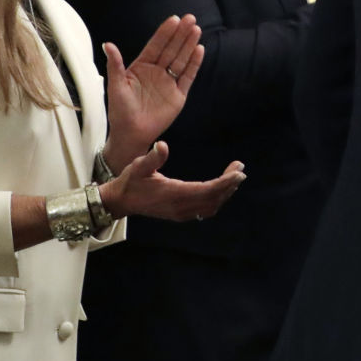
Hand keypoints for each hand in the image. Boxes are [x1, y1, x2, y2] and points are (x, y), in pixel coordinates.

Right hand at [98, 141, 244, 221]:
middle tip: (240, 169)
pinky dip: (216, 200)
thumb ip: (152, 157)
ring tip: (235, 177)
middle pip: (213, 198)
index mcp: (174, 195)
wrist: (120, 202)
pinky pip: (204, 210)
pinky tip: (222, 190)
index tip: (239, 172)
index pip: (207, 190)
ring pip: (211, 206)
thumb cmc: (130, 182)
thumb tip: (162, 145)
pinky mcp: (180, 215)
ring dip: (225, 193)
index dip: (225, 182)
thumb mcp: (138, 166)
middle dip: (229, 185)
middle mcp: (181, 207)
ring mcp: (181, 213)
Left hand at [103, 14, 201, 169]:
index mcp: (141, 67)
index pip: (155, 46)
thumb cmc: (120, 111)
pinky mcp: (179, 94)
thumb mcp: (115, 86)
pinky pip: (188, 76)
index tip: (173, 19)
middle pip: (171, 49)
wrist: (131, 133)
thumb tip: (108, 44)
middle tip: (190, 18)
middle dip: (180, 34)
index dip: (164, 33)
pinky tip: (199, 50)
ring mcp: (169, 82)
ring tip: (196, 30)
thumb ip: (115, 65)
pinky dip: (194, 63)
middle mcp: (157, 72)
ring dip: (189, 44)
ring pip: (181, 59)